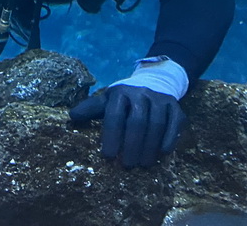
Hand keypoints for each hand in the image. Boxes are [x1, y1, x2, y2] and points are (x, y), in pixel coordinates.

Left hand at [70, 84, 184, 167]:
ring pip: (156, 124)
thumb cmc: (126, 98)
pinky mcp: (175, 107)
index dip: (111, 136)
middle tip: (126, 166)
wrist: (155, 81)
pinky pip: (174, 124)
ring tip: (143, 164)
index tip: (107, 156)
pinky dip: (169, 139)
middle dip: (131, 145)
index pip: (114, 115)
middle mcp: (141, 93)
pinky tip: (162, 153)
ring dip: (149, 147)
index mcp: (121, 93)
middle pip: (136, 121)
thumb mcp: (108, 100)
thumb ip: (91, 109)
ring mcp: (160, 99)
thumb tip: (71, 117)